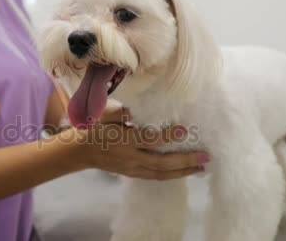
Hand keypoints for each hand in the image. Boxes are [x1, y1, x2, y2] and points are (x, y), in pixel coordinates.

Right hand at [66, 106, 210, 179]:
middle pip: (161, 162)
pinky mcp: (133, 174)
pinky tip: (184, 172)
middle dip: (185, 161)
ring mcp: (132, 169)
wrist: (81, 151)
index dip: (167, 136)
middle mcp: (130, 157)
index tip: (185, 130)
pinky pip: (156, 177)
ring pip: (161, 174)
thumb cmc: (94, 128)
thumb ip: (120, 112)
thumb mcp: (104, 115)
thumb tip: (135, 109)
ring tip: (201, 168)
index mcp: (123, 140)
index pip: (149, 139)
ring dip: (182, 171)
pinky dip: (172, 175)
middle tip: (205, 156)